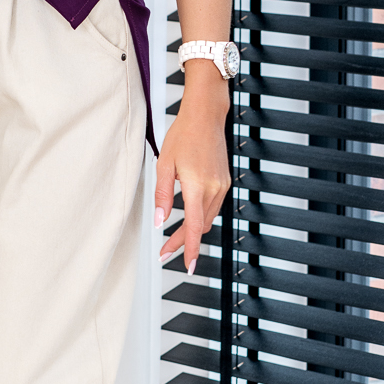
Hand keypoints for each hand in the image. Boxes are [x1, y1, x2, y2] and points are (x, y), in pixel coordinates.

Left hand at [154, 65, 230, 275]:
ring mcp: (222, 185)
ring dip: (192, 232)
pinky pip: (212, 207)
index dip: (190, 248)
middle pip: (200, 226)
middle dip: (184, 243)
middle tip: (165, 253)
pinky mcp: (224, 181)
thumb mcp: (164, 164)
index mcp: (197, 185)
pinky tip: (188, 220)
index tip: (188, 267)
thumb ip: (162, 195)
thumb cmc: (183, 136)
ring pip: (207, 218)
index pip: (194, 226)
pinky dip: (200, 218)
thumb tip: (159, 221)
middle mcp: (215, 188)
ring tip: (172, 240)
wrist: (206, 116)